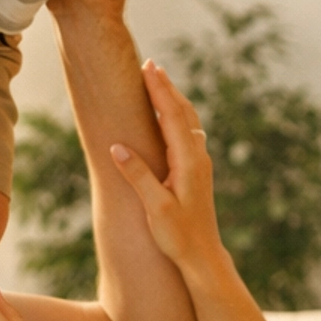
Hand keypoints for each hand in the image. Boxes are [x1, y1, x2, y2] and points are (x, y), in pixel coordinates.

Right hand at [107, 61, 227, 287]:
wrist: (203, 256)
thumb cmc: (179, 236)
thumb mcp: (155, 207)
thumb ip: (137, 175)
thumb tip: (117, 147)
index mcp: (188, 161)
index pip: (171, 116)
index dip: (159, 91)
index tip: (147, 68)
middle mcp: (198, 157)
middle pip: (183, 112)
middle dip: (166, 87)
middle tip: (149, 64)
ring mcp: (200, 163)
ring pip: (188, 121)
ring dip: (173, 99)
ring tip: (157, 81)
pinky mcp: (197, 170)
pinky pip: (188, 132)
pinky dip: (176, 115)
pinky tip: (167, 115)